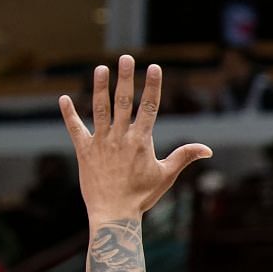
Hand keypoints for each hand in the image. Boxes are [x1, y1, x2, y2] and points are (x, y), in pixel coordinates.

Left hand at [60, 57, 210, 225]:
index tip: (154, 67)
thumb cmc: (142, 196)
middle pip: (124, 101)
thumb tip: (207, 149)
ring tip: (100, 69)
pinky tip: (64, 99)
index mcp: (142, 141)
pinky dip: (69, 114)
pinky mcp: (84, 150)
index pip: (149, 108)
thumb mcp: (166, 175)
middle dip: (125, 78)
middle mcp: (120, 137)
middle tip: (125, 58)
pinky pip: (75, 128)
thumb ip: (184, 157)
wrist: (114, 213)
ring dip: (99, 87)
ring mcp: (101, 142)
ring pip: (100, 108)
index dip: (152, 86)